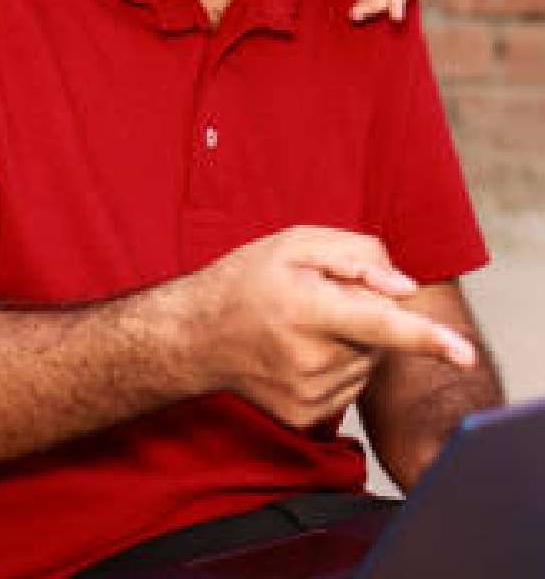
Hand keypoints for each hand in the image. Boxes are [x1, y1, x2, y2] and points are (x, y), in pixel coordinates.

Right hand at [185, 227, 473, 430]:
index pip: (377, 322)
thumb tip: (405, 288)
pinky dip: (339, 363)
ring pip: (368, 360)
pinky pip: (351, 384)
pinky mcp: (306, 416)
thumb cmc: (249, 278)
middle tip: (315, 297)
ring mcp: (307, 394)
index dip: (424, 336)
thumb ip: (357, 255)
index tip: (462, 353)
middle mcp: (308, 358)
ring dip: (352, 339)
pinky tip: (301, 351)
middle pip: (377, 333)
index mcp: (305, 308)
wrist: (197, 336)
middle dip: (364, 310)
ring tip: (304, 325)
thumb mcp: (296, 243)